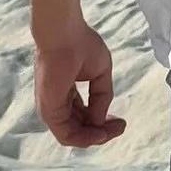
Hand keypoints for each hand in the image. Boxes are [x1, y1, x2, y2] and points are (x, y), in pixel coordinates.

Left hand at [33, 21, 126, 146]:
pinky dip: (86, 137)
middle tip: (121, 126)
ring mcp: (50, 108)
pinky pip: (67, 135)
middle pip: (79, 128)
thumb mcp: (99, 72)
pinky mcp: (49, 110)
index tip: (120, 120)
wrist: (64, 32)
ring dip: (96, 137)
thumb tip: (101, 120)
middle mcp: (56, 103)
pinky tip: (102, 131)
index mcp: (65, 93)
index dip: (102, 121)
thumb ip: (101, 97)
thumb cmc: (79, 44)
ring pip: (73, 136)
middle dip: (102, 131)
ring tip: (115, 129)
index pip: (82, 116)